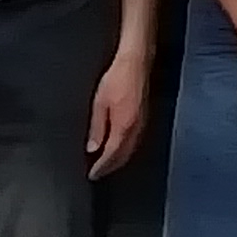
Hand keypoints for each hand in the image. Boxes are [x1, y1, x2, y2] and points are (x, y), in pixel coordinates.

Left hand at [86, 49, 149, 174]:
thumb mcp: (100, 103)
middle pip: (124, 155)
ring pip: (131, 148)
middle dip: (111, 166)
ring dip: (119, 159)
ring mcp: (142, 122)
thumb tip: (93, 148)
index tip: (92, 175)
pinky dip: (126, 148)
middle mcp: (135, 128)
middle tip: (99, 173)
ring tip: (108, 164)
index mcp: (123, 126)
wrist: (136, 62)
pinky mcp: (144, 116)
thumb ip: (97, 127)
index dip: (102, 166)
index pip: (112, 154)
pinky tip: (120, 146)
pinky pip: (135, 140)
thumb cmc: (116, 79)